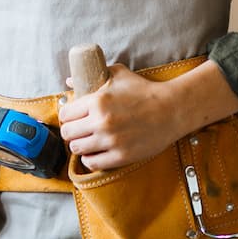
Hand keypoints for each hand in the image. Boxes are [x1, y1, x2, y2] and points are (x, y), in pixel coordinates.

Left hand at [58, 64, 182, 170]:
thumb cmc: (144, 90)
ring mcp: (111, 141)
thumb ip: (93, 76)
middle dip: (70, 131)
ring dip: (79, 145)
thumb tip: (70, 82)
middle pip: (68, 133)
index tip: (72, 117)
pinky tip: (95, 152)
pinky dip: (90, 159)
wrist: (171, 109)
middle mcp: (101, 122)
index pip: (66, 114)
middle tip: (77, 130)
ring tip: (86, 141)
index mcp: (97, 101)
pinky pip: (93, 163)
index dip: (67, 116)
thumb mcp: (118, 75)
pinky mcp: (121, 156)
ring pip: (77, 149)